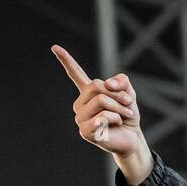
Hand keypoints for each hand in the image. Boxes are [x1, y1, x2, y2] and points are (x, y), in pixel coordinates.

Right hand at [52, 44, 144, 159]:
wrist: (132, 138)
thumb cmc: (127, 116)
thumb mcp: (128, 93)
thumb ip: (121, 81)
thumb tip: (108, 83)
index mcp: (88, 93)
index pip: (75, 74)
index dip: (66, 60)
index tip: (55, 47)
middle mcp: (80, 104)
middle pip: (97, 85)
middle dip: (117, 94)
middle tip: (128, 104)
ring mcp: (81, 118)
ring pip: (101, 100)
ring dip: (119, 108)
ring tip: (124, 117)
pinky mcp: (85, 131)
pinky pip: (103, 117)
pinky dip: (115, 119)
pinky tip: (114, 125)